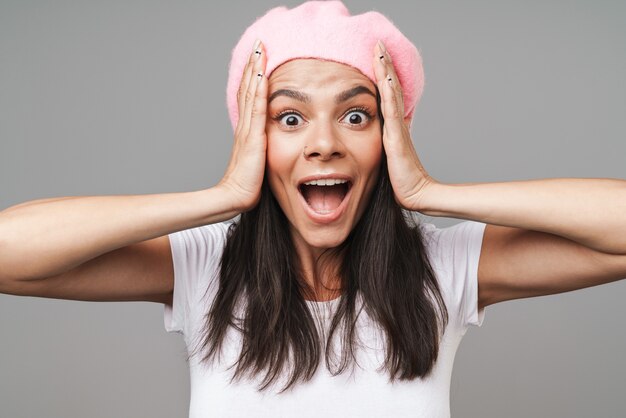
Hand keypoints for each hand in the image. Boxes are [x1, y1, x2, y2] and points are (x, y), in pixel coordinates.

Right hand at [218, 40, 267, 211]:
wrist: (236, 196)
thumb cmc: (247, 184)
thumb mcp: (257, 160)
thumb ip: (262, 148)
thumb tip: (269, 143)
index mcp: (247, 130)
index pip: (250, 95)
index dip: (253, 76)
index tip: (259, 58)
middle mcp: (245, 125)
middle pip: (248, 88)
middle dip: (254, 65)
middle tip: (258, 44)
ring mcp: (247, 130)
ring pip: (250, 93)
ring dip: (255, 70)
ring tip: (259, 50)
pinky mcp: (252, 137)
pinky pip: (256, 108)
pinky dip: (258, 90)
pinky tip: (261, 74)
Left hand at [372, 40, 437, 211]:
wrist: (415, 193)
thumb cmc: (401, 179)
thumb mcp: (388, 156)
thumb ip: (385, 143)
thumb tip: (376, 138)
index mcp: (393, 126)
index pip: (387, 94)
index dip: (383, 75)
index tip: (377, 56)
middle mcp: (396, 123)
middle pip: (391, 87)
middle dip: (384, 65)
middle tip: (379, 44)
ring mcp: (397, 128)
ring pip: (391, 93)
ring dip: (385, 71)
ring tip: (380, 51)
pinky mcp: (396, 137)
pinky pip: (391, 110)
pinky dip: (389, 93)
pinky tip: (386, 78)